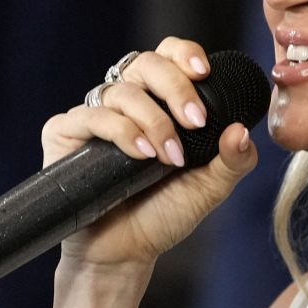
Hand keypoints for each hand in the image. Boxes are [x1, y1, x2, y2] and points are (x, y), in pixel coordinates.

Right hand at [43, 37, 259, 267]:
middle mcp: (125, 103)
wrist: (125, 253)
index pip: (168, 56)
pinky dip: (121, 131)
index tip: (204, 73)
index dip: (184, 54)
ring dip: (153, 120)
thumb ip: (233, 161)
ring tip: (168, 157)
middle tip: (196, 122)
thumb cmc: (163, 215)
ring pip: (122, 91)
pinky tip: (141, 154)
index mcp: (159, 103)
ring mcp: (93, 116)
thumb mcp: (209, 188)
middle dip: (176, 87)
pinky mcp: (65, 133)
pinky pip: (92, 115)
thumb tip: (243, 131)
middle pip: (146, 63)